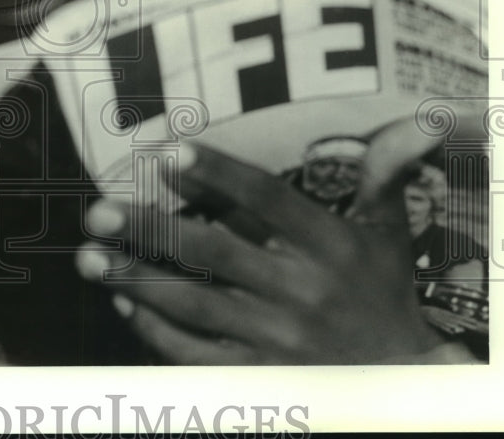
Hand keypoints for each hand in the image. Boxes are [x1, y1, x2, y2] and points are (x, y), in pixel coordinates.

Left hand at [75, 114, 479, 363]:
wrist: (401, 382)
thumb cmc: (384, 293)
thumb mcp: (390, 232)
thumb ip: (385, 176)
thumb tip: (413, 120)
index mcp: (329, 246)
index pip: (267, 201)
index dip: (218, 175)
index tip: (170, 154)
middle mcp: (300, 290)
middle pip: (215, 253)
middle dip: (152, 231)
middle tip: (100, 212)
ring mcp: (277, 338)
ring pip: (195, 305)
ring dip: (137, 282)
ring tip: (90, 259)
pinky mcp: (260, 374)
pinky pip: (198, 354)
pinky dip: (157, 332)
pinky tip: (124, 306)